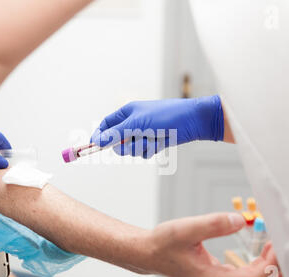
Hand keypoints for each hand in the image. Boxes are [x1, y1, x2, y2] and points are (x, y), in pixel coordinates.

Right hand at [90, 95, 223, 158]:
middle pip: (117, 140)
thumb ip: (116, 133)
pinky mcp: (153, 142)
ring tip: (153, 138)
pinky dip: (150, 149)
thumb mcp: (138, 123)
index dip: (100, 135)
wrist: (192, 121)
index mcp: (127, 112)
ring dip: (140, 147)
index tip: (95, 146)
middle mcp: (134, 122)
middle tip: (132, 141)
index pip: (106, 124)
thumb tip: (98, 141)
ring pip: (131, 149)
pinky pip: (143, 152)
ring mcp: (144, 133)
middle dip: (125, 145)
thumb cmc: (165, 116)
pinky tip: (161, 142)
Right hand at [145, 213, 281, 276]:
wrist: (151, 253)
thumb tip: (241, 220)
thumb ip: (213, 224)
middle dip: (279, 266)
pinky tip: (264, 248)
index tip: (276, 239)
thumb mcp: (185, 229)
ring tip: (273, 241)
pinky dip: (264, 266)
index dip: (274, 262)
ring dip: (273, 267)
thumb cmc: (164, 244)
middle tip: (280, 238)